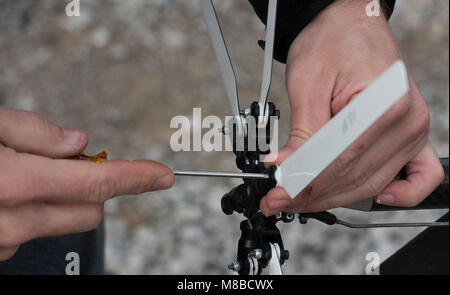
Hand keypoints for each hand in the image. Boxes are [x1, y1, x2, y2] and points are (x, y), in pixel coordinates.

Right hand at [0, 107, 173, 260]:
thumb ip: (33, 132)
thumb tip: (76, 142)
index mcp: (15, 184)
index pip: (96, 183)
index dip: (135, 176)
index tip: (162, 175)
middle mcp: (13, 223)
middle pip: (90, 209)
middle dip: (89, 185)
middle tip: (59, 160)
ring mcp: (4, 242)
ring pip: (63, 221)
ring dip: (57, 198)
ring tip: (19, 173)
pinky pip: (34, 231)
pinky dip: (32, 212)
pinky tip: (7, 193)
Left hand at [260, 0, 443, 215]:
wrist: (349, 23)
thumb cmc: (332, 43)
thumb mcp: (307, 85)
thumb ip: (302, 134)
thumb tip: (285, 170)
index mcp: (384, 104)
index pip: (340, 161)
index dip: (305, 183)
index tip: (278, 193)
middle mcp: (407, 120)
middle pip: (355, 177)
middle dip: (313, 194)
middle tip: (279, 200)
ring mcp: (412, 130)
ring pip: (373, 182)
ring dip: (336, 197)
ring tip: (301, 199)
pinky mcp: (409, 133)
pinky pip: (420, 174)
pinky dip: (402, 193)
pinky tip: (378, 197)